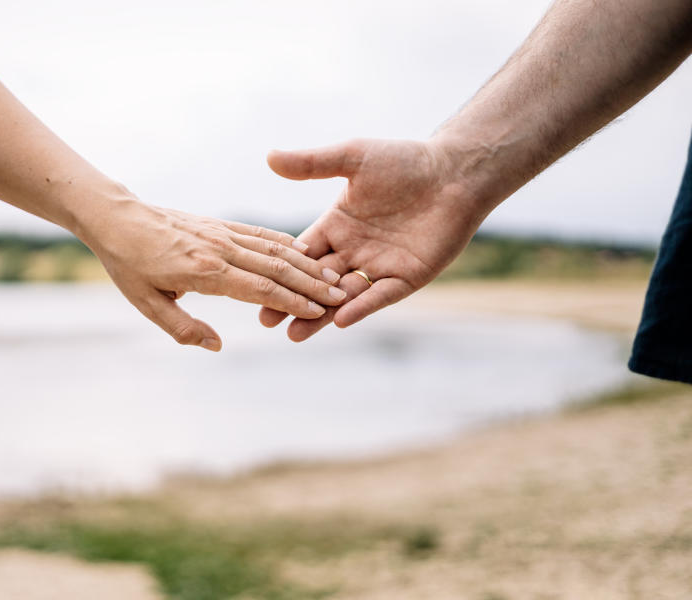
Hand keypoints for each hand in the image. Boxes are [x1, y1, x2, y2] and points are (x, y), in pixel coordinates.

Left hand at [83, 197, 346, 350]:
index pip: (260, 289)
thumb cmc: (128, 264)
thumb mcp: (147, 304)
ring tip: (332, 278)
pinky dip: (286, 244)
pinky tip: (304, 254)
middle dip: (312, 284)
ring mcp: (222, 233)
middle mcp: (220, 250)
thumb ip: (183, 328)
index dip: (292, 302)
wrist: (117, 218)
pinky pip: (259, 234)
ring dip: (306, 265)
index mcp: (204, 272)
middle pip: (276, 268)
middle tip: (340, 297)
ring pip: (274, 249)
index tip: (318, 312)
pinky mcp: (220, 225)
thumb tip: (217, 346)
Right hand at [259, 138, 486, 340]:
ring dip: (319, 314)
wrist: (455, 172)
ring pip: (343, 296)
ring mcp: (379, 266)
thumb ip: (312, 164)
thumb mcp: (353, 157)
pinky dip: (361, 307)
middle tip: (266, 319)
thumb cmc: (405, 161)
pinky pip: (379, 295)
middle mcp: (354, 250)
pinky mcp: (407, 277)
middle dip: (292, 301)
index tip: (252, 287)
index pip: (301, 254)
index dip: (278, 271)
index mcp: (337, 226)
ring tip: (294, 334)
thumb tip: (269, 157)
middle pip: (316, 282)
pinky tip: (340, 319)